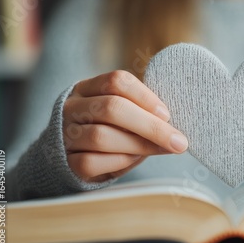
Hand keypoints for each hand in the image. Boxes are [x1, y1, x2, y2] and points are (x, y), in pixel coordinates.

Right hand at [63, 70, 187, 181]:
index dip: (145, 96)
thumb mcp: (125, 116)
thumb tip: (177, 131)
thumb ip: (144, 115)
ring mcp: (65, 134)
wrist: (74, 159)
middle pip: (112, 108)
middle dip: (150, 126)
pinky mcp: (65, 161)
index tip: (167, 114)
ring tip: (159, 150)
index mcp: (88, 88)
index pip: (117, 81)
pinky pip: (91, 161)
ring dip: (139, 145)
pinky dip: (119, 161)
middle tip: (178, 141)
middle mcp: (72, 107)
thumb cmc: (110, 132)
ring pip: (101, 136)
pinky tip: (133, 160)